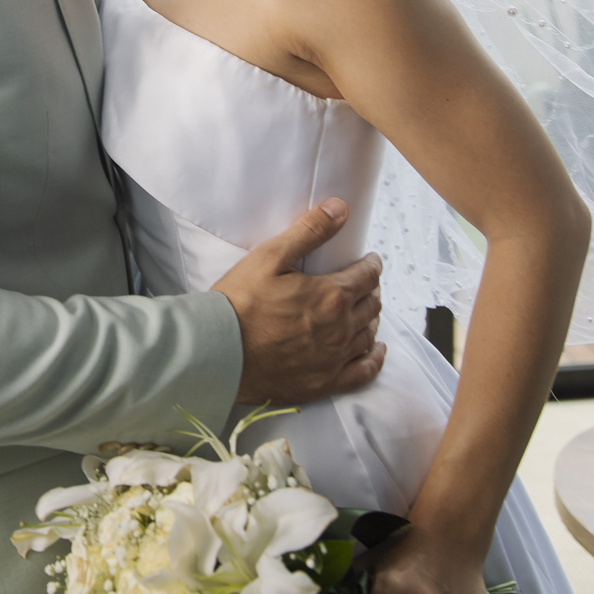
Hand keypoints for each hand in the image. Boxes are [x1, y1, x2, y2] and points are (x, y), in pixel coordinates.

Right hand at [210, 198, 384, 404]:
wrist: (217, 352)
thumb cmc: (239, 303)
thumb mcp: (270, 257)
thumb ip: (309, 231)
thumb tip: (340, 209)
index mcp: (331, 297)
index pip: (367, 276)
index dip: (371, 265)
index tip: (369, 260)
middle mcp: (339, 330)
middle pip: (371, 305)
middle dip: (371, 290)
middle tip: (363, 283)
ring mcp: (333, 360)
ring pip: (368, 335)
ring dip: (371, 319)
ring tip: (365, 310)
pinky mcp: (323, 383)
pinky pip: (363, 372)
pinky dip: (375, 360)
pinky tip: (376, 350)